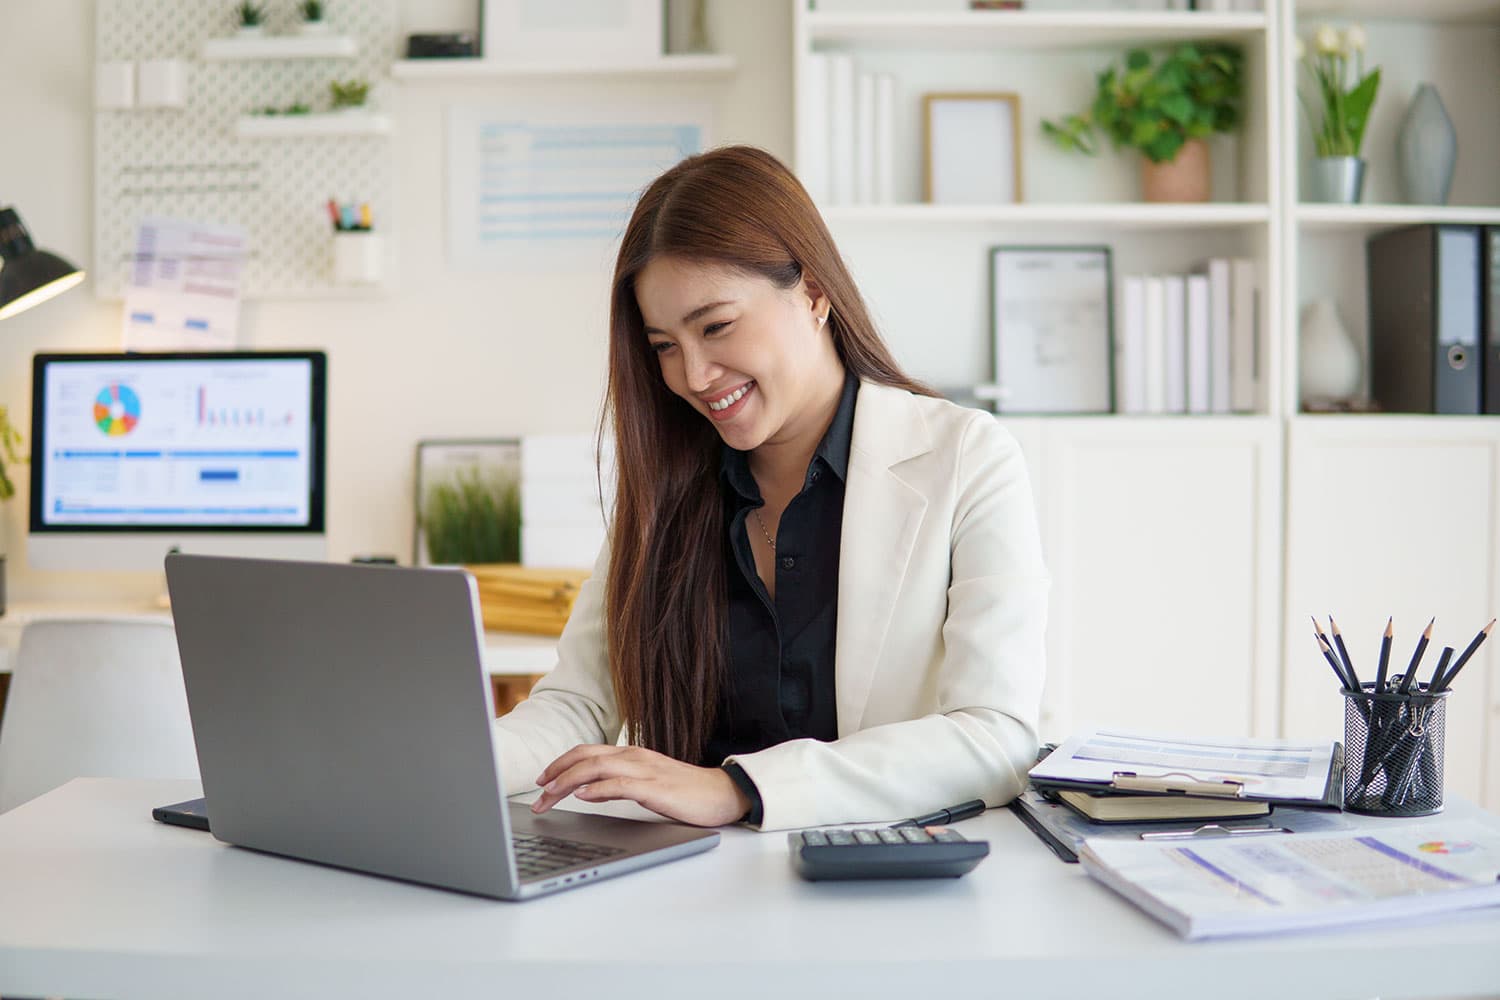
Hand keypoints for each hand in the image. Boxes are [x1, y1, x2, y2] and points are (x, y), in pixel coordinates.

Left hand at [531, 744, 750, 827]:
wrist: (722, 794)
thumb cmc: (685, 792)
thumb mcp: (645, 785)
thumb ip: (617, 785)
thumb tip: (587, 791)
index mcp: (631, 755)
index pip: (586, 752)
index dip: (559, 763)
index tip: (541, 781)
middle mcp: (634, 756)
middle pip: (584, 757)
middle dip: (555, 774)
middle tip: (535, 793)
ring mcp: (644, 770)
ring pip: (595, 767)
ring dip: (566, 782)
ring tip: (548, 796)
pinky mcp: (655, 787)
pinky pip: (619, 784)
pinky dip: (597, 788)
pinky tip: (582, 796)